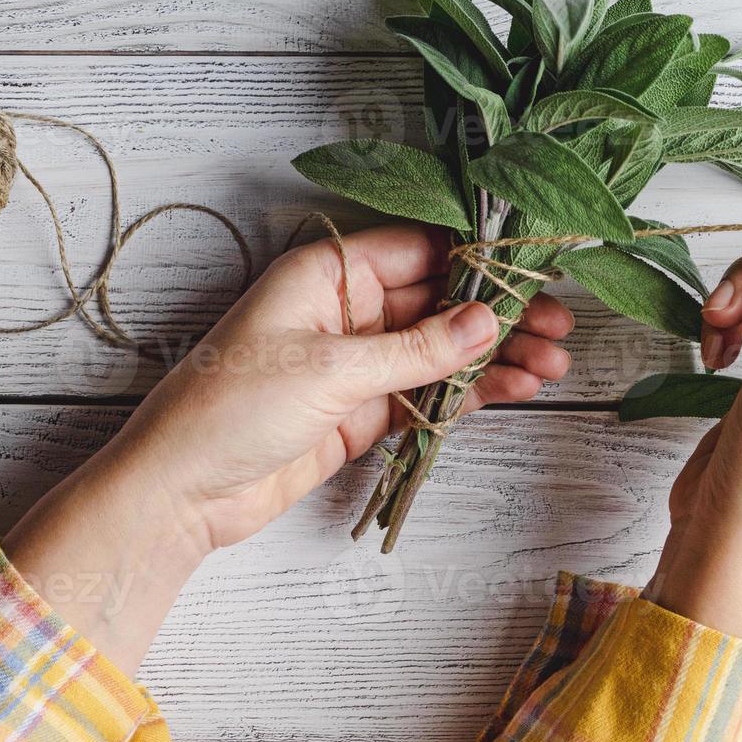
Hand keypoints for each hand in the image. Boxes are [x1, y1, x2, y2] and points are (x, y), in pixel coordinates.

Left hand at [6, 224, 573, 669]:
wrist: (182, 492)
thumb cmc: (231, 408)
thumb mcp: (330, 370)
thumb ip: (415, 349)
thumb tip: (486, 320)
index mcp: (327, 274)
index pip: (418, 249)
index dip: (479, 256)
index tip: (535, 266)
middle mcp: (346, 311)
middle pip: (439, 301)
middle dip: (499, 313)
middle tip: (559, 325)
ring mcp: (355, 364)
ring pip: (440, 351)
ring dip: (494, 357)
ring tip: (553, 366)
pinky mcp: (360, 413)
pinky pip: (427, 394)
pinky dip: (469, 393)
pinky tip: (515, 390)